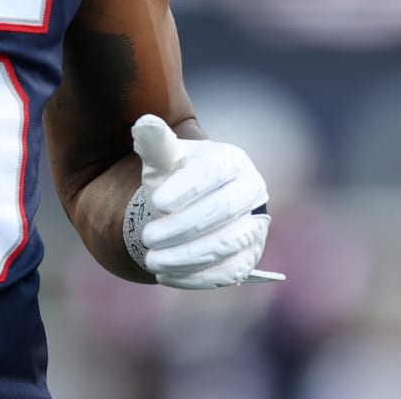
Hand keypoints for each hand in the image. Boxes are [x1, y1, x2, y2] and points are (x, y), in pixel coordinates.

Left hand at [126, 114, 275, 288]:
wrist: (189, 208)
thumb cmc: (175, 178)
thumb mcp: (164, 160)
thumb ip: (155, 142)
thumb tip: (144, 123)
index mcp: (233, 161)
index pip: (216, 173)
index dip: (187, 188)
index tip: (156, 202)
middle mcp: (252, 191)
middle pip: (223, 211)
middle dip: (182, 227)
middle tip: (147, 238)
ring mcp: (255, 226)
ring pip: (227, 244)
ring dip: (187, 256)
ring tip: (152, 261)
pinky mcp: (250, 257)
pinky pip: (229, 272)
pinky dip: (197, 277)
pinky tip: (166, 276)